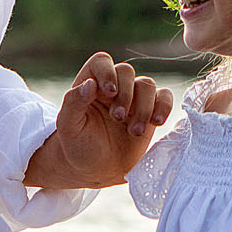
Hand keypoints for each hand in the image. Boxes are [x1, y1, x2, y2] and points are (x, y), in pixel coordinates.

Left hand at [52, 51, 172, 185]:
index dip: (107, 72)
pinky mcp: (150, 111)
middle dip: (125, 95)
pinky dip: (164, 106)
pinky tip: (156, 122)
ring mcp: (133, 98)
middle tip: (117, 118)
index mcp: (90, 84)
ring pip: (147, 85)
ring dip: (143, 107)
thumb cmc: (78, 145)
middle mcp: (113, 86)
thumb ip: (73, 103)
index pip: (102, 62)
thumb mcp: (68, 127)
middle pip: (126, 72)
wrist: (96, 170)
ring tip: (134, 131)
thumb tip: (89, 84)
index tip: (108, 93)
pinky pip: (164, 97)